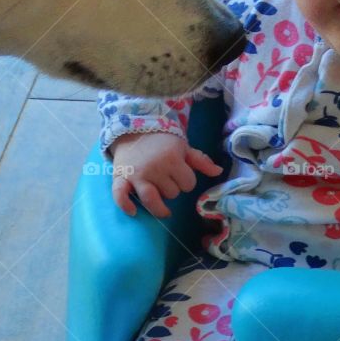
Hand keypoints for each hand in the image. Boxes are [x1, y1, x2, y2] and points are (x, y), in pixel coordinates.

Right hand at [109, 131, 223, 217]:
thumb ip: (201, 161)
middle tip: (168, 182)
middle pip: (171, 194)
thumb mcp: (184, 148)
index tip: (180, 175)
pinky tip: (133, 212)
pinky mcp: (121, 178)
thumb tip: (218, 172)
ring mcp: (136, 174)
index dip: (187, 181)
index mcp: (172, 160)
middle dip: (172, 189)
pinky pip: (120, 196)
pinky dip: (125, 205)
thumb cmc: (162, 141)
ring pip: (151, 200)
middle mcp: (154, 168)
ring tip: (163, 210)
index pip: (188, 184)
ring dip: (159, 207)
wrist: (134, 128)